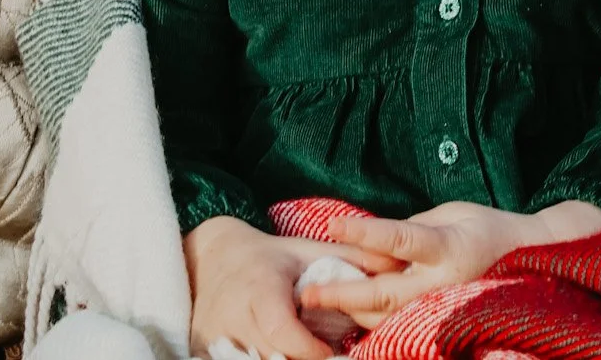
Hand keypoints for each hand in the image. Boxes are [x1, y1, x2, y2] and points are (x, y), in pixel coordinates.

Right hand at [184, 216, 397, 359]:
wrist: (212, 259)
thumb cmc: (269, 257)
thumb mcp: (307, 251)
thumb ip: (350, 259)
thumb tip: (396, 264)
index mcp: (259, 286)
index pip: (282, 329)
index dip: (308, 348)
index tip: (330, 351)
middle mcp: (233, 315)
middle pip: (271, 357)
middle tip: (327, 357)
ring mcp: (215, 337)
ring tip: (308, 352)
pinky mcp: (204, 352)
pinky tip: (282, 355)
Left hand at [299, 200, 600, 329]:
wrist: (532, 259)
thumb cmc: (488, 230)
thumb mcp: (451, 215)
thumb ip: (414, 230)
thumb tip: (375, 242)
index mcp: (447, 247)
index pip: (399, 240)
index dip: (364, 234)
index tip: (331, 225)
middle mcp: (443, 283)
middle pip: (384, 293)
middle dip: (343, 293)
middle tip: (307, 293)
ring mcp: (443, 307)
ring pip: (389, 317)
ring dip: (351, 313)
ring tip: (315, 308)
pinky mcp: (442, 322)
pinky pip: (401, 326)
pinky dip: (372, 324)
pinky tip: (346, 322)